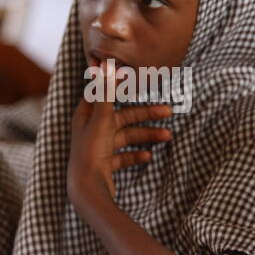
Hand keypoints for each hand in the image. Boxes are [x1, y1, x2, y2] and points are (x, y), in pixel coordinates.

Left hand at [67, 65, 171, 212]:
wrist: (87, 191)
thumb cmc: (91, 153)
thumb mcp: (101, 120)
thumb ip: (106, 91)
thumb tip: (106, 63)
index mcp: (86, 117)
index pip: (104, 95)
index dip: (119, 86)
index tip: (137, 79)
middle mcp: (91, 130)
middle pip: (122, 117)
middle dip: (145, 115)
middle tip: (168, 111)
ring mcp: (99, 149)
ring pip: (127, 137)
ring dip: (146, 136)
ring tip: (168, 136)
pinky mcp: (105, 165)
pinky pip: (124, 156)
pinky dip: (136, 155)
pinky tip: (148, 156)